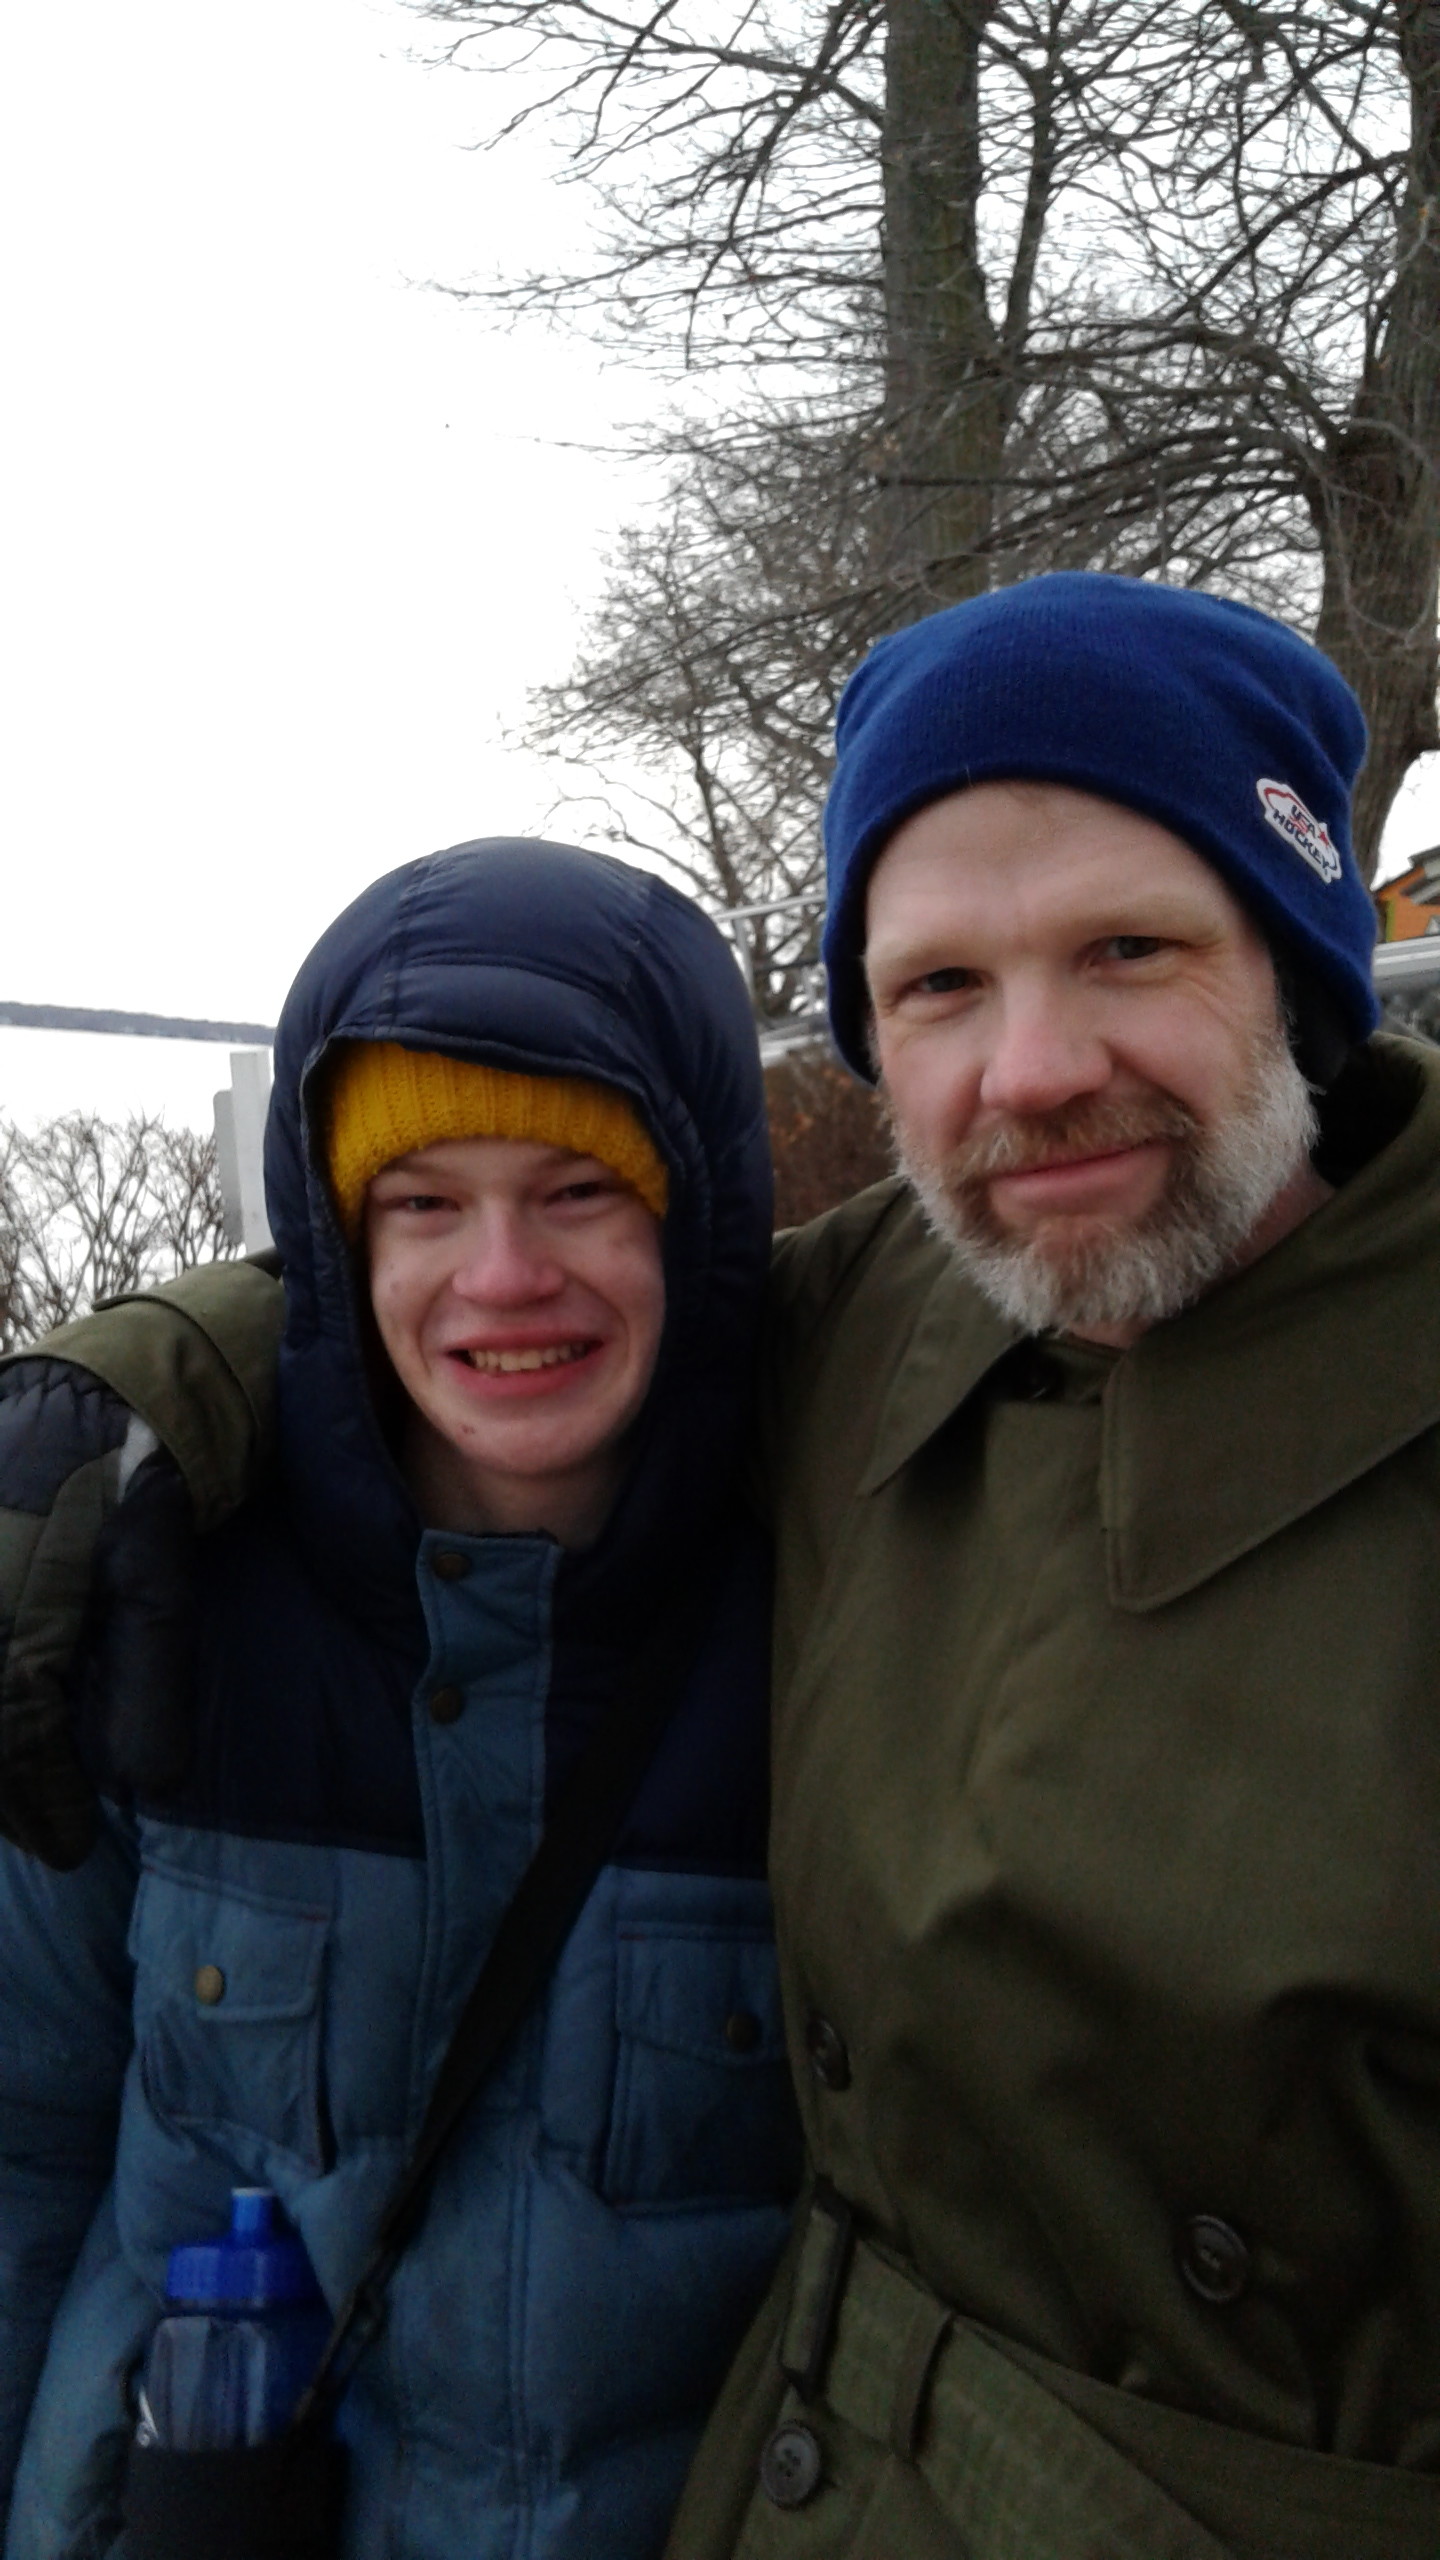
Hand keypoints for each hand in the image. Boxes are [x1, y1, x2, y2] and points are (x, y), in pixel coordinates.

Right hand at [0, 1360, 194, 1866]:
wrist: (88, 1393)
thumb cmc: (133, 1487)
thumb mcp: (158, 1581)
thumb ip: (151, 1684)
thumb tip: (149, 1785)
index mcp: (14, 1622)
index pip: (17, 1741)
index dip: (42, 1805)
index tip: (72, 1847)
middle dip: (7, 1796)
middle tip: (45, 1834)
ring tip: (20, 1802)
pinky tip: (13, 1737)